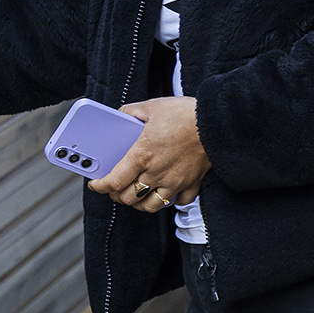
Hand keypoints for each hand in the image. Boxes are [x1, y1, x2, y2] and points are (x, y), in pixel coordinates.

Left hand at [88, 95, 209, 213]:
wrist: (217, 122)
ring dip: (138, 203)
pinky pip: (179, 202)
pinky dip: (170, 201)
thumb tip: (120, 115)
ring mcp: (174, 182)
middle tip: (113, 189)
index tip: (96, 185)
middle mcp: (156, 173)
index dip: (100, 187)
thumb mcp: (152, 106)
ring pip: (151, 205)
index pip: (114, 181)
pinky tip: (165, 193)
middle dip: (116, 196)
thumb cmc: (185, 114)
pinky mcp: (191, 184)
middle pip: (129, 197)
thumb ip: (131, 112)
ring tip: (134, 196)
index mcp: (142, 155)